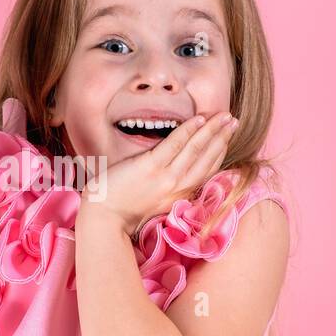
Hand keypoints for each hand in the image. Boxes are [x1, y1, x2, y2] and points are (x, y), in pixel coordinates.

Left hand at [81, 111, 238, 234]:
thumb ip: (166, 187)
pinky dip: (188, 131)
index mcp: (179, 197)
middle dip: (223, 138)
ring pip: (196, 150)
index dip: (219, 152)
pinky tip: (199, 119)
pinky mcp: (150, 168)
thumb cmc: (121, 210)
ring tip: (225, 116)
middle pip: (207, 159)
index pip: (206, 171)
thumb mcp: (152, 201)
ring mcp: (165, 178)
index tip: (227, 137)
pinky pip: (174, 145)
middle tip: (233, 121)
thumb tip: (173, 168)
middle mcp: (177, 189)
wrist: (102, 219)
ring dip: (212, 130)